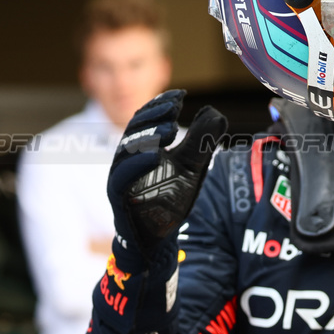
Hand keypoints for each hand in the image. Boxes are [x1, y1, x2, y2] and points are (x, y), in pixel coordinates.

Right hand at [107, 90, 227, 277]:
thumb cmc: (169, 201)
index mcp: (142, 148)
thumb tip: (215, 112)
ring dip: (148, 137)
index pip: (147, 119)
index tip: (181, 93)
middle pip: (134, 128)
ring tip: (170, 129)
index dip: (161, 104)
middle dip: (154, 114)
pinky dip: (137, 164)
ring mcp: (120, 177)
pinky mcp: (118, 197)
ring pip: (126, 150)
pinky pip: (121, 177)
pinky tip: (156, 156)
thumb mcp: (191, 168)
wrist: (158, 239)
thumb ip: (201, 143)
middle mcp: (127, 159)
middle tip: (175, 106)